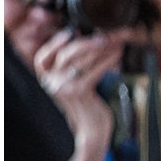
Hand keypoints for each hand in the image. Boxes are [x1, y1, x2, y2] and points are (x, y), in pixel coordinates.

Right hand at [33, 29, 119, 147]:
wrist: (91, 128)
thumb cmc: (85, 104)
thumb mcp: (71, 85)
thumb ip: (70, 68)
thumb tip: (80, 39)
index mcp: (46, 80)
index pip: (42, 58)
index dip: (54, 43)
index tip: (71, 31)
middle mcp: (52, 82)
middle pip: (66, 54)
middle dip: (86, 42)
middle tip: (104, 36)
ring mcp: (65, 87)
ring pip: (82, 60)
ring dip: (101, 48)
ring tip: (115, 42)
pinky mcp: (80, 91)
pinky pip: (95, 69)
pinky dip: (108, 59)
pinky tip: (117, 54)